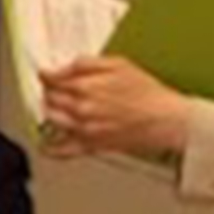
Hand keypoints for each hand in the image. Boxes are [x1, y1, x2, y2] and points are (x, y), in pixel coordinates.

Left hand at [38, 55, 185, 164]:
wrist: (167, 120)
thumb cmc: (148, 93)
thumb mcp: (119, 64)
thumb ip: (85, 63)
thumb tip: (60, 67)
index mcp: (84, 86)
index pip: (51, 80)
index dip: (48, 76)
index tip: (49, 75)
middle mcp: (80, 109)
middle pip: (49, 99)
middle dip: (50, 92)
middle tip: (57, 89)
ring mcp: (83, 129)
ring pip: (51, 120)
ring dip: (51, 112)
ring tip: (59, 108)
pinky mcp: (91, 145)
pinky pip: (62, 150)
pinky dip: (50, 148)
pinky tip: (46, 142)